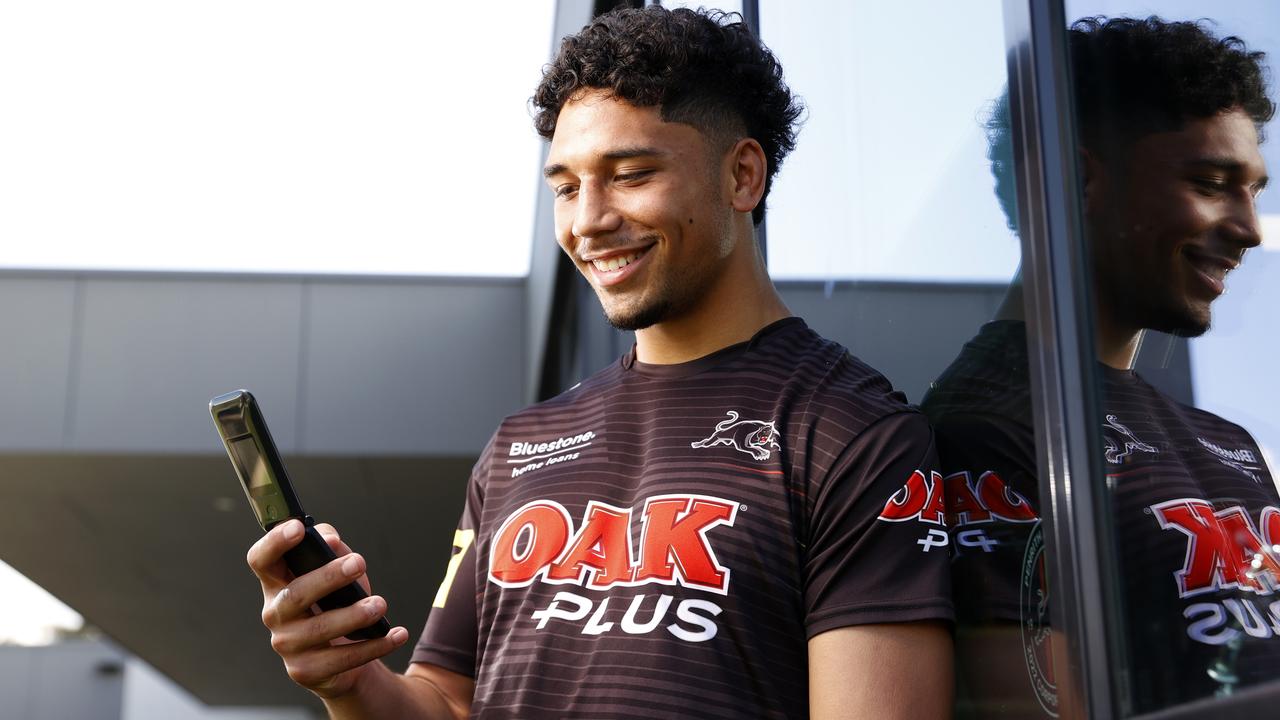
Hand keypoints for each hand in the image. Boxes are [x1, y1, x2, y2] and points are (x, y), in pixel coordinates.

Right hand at [246, 519, 409, 698]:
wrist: (340, 656)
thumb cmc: (335, 602)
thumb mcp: (335, 570)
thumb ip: (332, 548)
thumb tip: (331, 540)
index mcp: (277, 583)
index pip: (261, 560)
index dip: (274, 542)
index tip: (299, 527)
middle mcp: (275, 613)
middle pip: (295, 594)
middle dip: (328, 577)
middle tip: (359, 563)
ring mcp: (288, 645)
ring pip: (320, 629)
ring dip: (354, 615)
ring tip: (380, 605)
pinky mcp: (306, 671)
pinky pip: (343, 659)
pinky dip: (375, 645)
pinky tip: (397, 634)